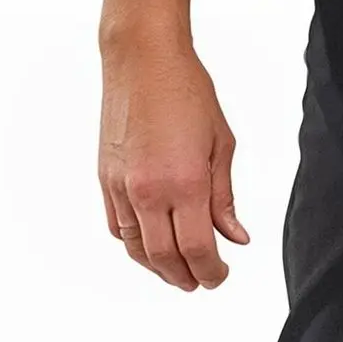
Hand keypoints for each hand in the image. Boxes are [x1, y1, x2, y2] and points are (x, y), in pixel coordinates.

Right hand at [98, 39, 249, 289]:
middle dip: (186, 277)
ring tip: (178, 271)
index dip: (211, 272)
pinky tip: (150, 246)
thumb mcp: (221, 142)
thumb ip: (224, 196)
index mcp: (185, 182)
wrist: (142, 60)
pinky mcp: (105, 179)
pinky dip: (134, 245)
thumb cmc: (187, 91)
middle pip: (165, 258)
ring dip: (158, 267)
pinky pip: (117, 227)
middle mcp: (148, 191)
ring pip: (136, 249)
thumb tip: (236, 237)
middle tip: (203, 281)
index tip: (221, 276)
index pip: (197, 249)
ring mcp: (122, 187)